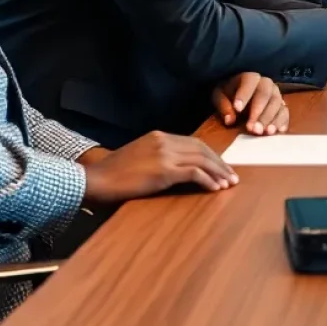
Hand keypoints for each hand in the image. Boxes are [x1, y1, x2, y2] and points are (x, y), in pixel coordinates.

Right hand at [81, 131, 238, 204]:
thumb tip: (176, 169)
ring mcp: (165, 154)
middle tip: (232, 176)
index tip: (220, 166)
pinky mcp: (163, 170)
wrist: (94, 178)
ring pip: (202, 160)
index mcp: (159, 136)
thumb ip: (157, 157)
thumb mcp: (138, 157)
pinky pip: (194, 173)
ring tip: (229, 183)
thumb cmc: (112, 173)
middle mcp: (164, 141)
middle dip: (219, 163)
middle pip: (202, 149)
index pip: (193, 143)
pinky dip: (208, 180)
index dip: (210, 155)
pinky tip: (215, 189)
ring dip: (218, 172)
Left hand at [212, 73, 289, 135]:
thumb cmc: (229, 94)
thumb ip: (223, 105)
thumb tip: (229, 120)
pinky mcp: (281, 105)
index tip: (237, 109)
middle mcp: (266, 83)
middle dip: (259, 112)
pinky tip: (278, 132)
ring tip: (265, 132)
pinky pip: (285, 112)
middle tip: (252, 128)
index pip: (249, 81)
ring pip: (277, 103)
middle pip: (266, 94)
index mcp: (250, 78)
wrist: (241, 96)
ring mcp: (276, 94)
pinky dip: (282, 121)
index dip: (244, 94)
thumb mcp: (220, 96)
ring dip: (271, 119)